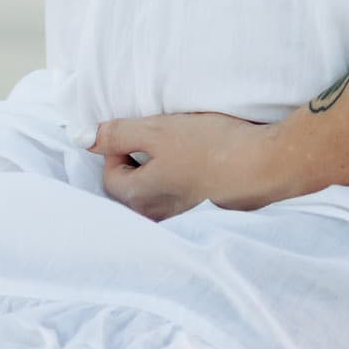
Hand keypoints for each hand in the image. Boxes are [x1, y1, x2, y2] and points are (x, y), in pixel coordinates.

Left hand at [90, 111, 286, 218]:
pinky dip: (184, 181)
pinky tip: (203, 163)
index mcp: (138, 199)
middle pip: (133, 189)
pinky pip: (182, 197)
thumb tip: (84, 138)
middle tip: (161, 137)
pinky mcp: (207, 215)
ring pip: (157, 194)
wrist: (265, 166)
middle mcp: (156, 217)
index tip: (142, 128)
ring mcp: (184, 220)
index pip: (110, 175)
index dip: (119, 146)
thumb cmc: (209, 147)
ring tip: (183, 149)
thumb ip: (117, 134)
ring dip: (162, 172)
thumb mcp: (157, 130)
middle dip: (139, 162)